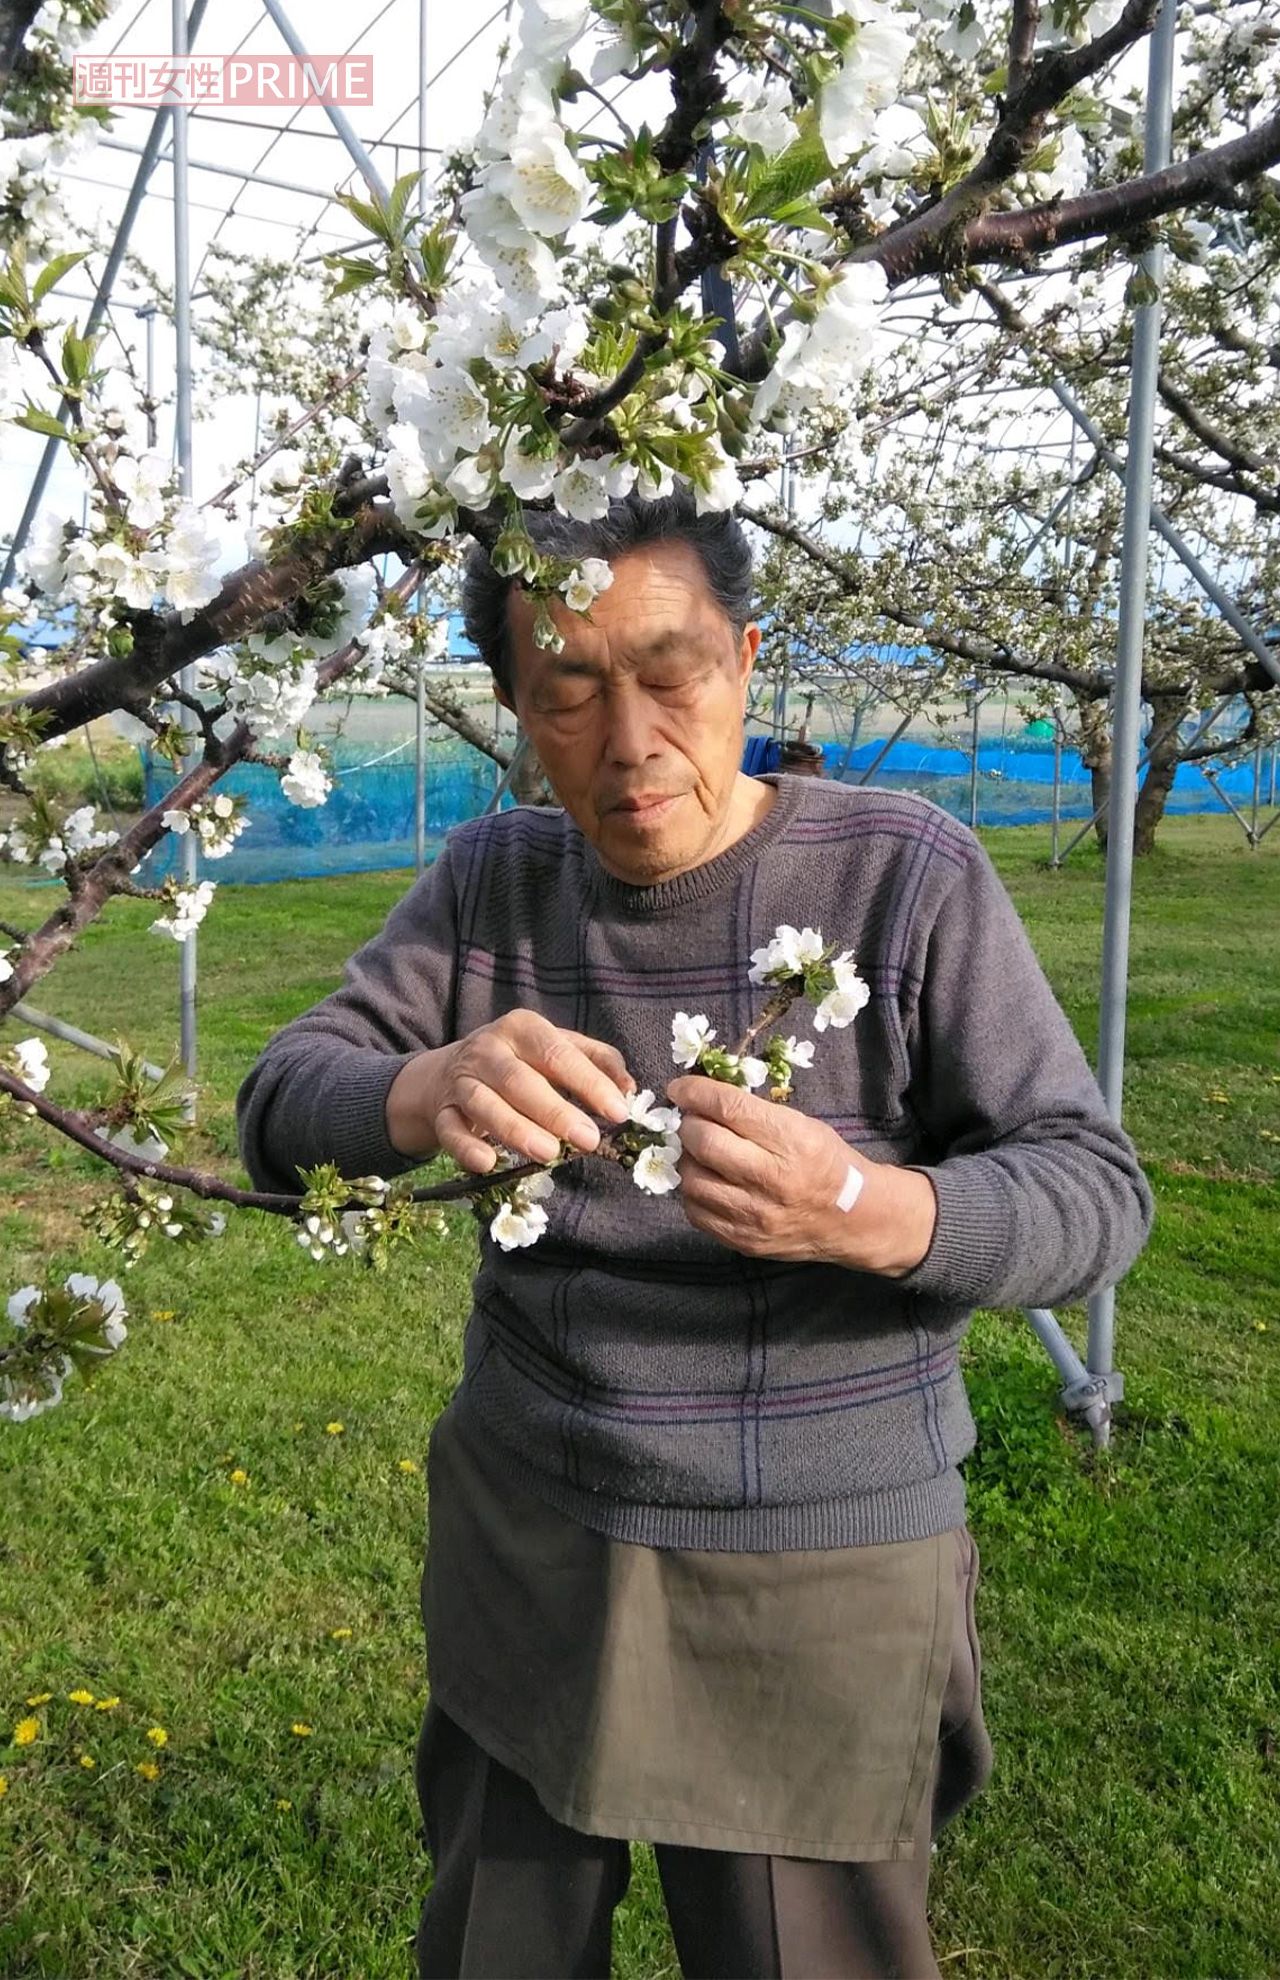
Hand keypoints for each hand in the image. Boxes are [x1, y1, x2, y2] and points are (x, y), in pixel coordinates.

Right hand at [386, 1012, 633, 1172]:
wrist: (453, 1069)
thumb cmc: (522, 1061)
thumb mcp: (559, 1048)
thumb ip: (598, 1062)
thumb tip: (629, 1089)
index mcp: (522, 1028)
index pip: (557, 1053)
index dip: (589, 1082)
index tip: (618, 1112)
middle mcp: (488, 1050)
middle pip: (519, 1080)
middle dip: (555, 1111)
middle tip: (589, 1140)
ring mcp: (461, 1081)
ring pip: (484, 1104)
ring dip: (515, 1130)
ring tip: (548, 1152)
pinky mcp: (442, 1112)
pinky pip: (450, 1130)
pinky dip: (466, 1148)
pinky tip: (488, 1163)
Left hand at [667, 1075, 937, 1276]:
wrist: (855, 1219)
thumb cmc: (828, 1163)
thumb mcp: (804, 1125)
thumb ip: (756, 1113)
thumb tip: (704, 1099)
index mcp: (792, 1141)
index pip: (729, 1108)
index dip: (696, 1092)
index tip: (680, 1088)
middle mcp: (772, 1179)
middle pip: (704, 1142)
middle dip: (690, 1125)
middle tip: (693, 1122)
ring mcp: (755, 1215)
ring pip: (693, 1179)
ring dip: (689, 1160)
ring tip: (701, 1154)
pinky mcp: (743, 1241)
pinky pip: (696, 1212)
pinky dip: (695, 1192)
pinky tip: (708, 1182)